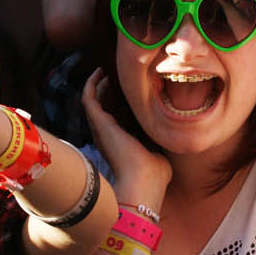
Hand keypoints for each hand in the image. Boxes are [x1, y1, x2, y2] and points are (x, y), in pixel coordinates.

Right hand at [82, 69, 170, 203]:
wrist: (143, 182)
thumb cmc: (154, 176)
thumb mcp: (159, 155)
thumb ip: (159, 146)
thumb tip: (167, 139)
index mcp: (120, 146)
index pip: (113, 122)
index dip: (115, 106)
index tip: (125, 93)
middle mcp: (106, 138)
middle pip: (100, 110)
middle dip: (104, 93)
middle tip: (111, 77)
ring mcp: (101, 131)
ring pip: (91, 103)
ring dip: (96, 86)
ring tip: (102, 72)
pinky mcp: (99, 124)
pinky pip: (88, 99)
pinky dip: (91, 85)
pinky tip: (98, 73)